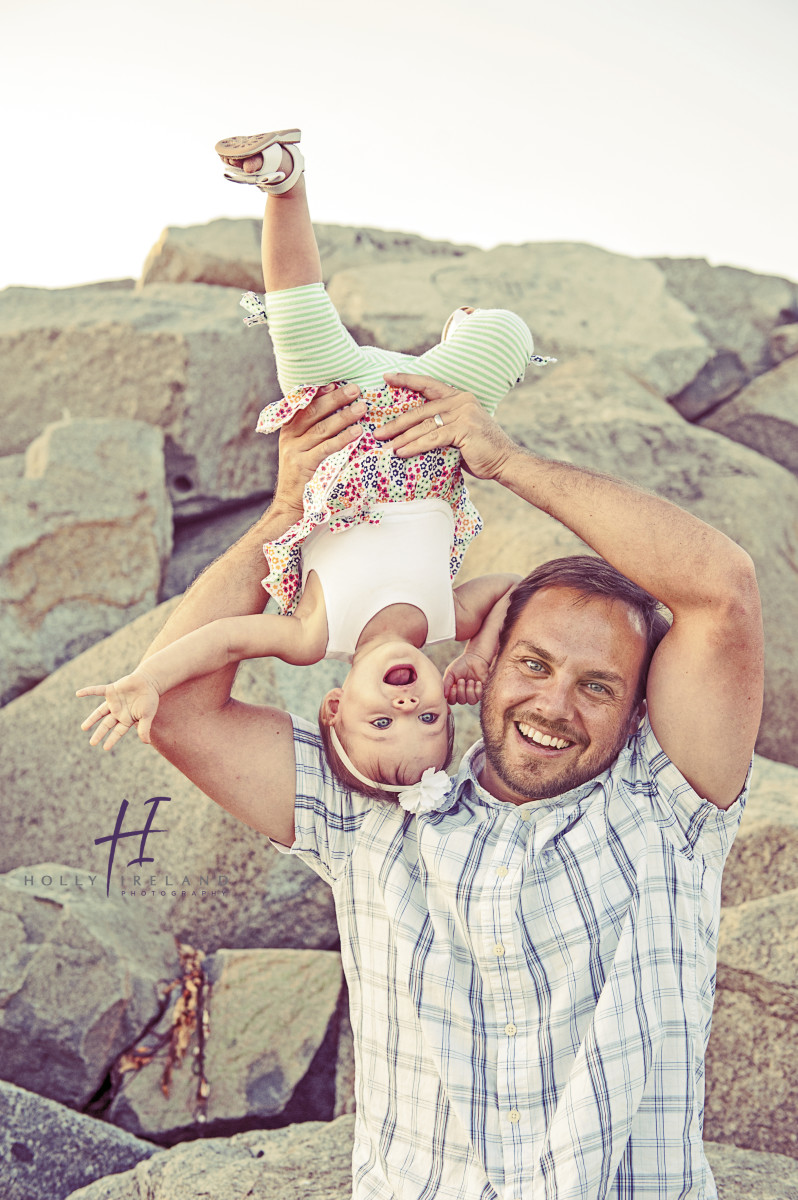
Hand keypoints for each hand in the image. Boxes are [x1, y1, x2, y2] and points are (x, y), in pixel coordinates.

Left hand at [76, 671, 160, 750]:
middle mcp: (118, 711)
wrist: (149, 681)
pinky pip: (97, 691)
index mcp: (127, 719)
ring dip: (92, 719)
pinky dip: (88, 691)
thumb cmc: (150, 699)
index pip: (118, 732)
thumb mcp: (147, 715)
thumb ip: (145, 728)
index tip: (105, 748)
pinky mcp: (111, 690)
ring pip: (99, 712)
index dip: (112, 739)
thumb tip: (146, 742)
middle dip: (99, 733)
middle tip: (92, 743)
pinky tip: (78, 694)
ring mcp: (113, 702)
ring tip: (83, 728)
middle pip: (106, 725)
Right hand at [272, 383, 365, 518]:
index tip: (335, 383)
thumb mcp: (302, 450)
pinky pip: (327, 448)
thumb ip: (313, 431)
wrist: (291, 505)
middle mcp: (289, 438)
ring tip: (362, 407)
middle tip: (355, 389)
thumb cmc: (304, 475)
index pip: (302, 405)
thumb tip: (337, 410)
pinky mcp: (304, 465)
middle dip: (335, 399)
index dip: (318, 393)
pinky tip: (357, 432)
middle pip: (313, 412)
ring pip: (322, 428)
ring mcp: (295, 451)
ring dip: (343, 416)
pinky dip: (343, 439)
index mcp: (289, 430)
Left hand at [374, 373, 517, 480]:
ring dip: (402, 437)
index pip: (428, 384)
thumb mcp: (457, 431)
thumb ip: (440, 425)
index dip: (407, 379)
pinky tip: (401, 452)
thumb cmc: (479, 449)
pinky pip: (432, 438)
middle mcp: (461, 401)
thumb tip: (411, 431)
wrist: (504, 461)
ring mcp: (463, 414)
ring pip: (424, 425)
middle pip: (421, 410)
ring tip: (385, 445)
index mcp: (458, 397)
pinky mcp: (463, 429)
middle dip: (396, 422)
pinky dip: (414, 446)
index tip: (386, 377)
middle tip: (378, 432)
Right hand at [443, 651, 491, 705]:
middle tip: (462, 680)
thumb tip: (444, 696)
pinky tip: (477, 682)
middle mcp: (463, 693)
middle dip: (461, 691)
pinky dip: (478, 690)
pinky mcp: (481, 690)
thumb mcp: (450, 673)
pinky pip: (479, 697)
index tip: (453, 687)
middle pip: (461, 701)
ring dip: (470, 691)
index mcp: (454, 690)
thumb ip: (446, 684)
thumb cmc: (461, 664)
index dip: (452, 697)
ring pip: (471, 701)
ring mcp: (473, 692)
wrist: (475, 657)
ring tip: (471, 681)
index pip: (452, 701)